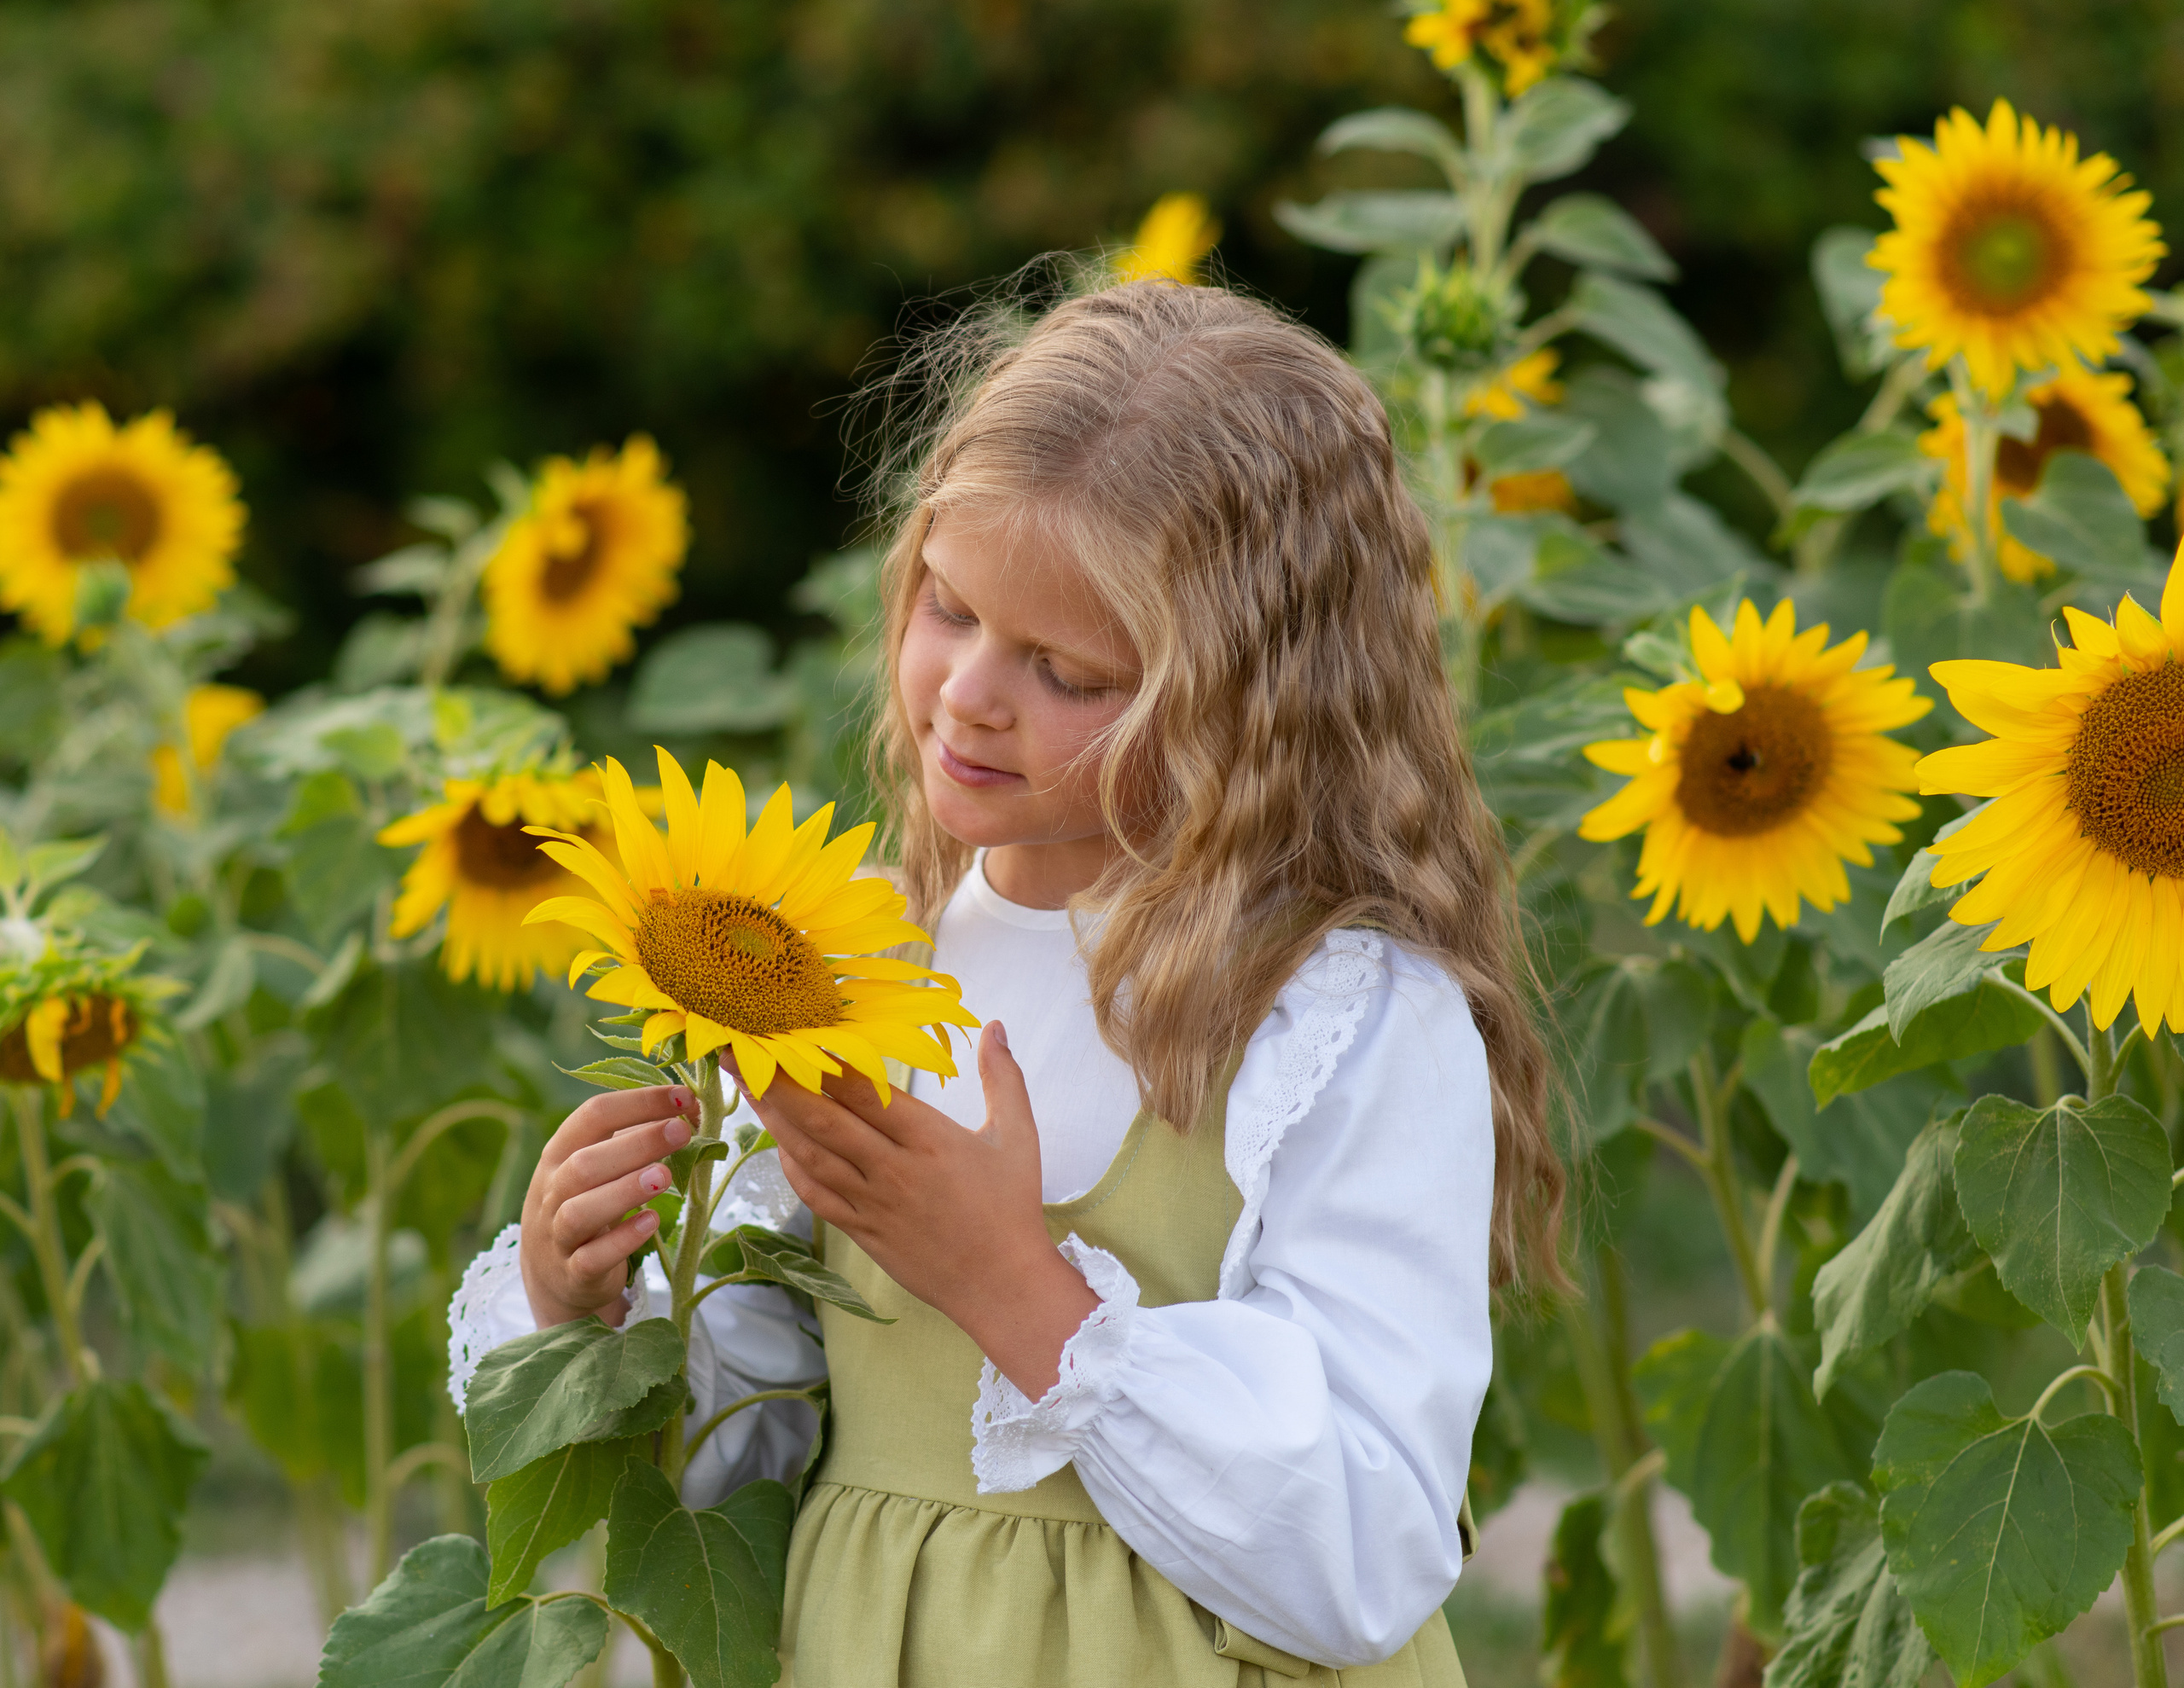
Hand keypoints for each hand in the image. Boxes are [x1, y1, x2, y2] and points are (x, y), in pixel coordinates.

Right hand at [520, 1084, 696, 1328]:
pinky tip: (652, 1222)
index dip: (638, 1102)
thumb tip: (691, 1109)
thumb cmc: (586, 1206)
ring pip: (579, 1212)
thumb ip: (635, 1139)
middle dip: (636, 1144)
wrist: (554, 1279)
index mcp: (559, 1154)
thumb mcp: (598, 1170)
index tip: (683, 1095)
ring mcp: (558, 1236)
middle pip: (585, 1163)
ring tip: (665, 1177)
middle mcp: (551, 1192)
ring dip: (624, 1191)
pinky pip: (591, 1258)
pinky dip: (622, 1240)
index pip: (592, 1116)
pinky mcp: (573, 1274)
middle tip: (681, 1131)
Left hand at [751, 1022, 1098, 1397]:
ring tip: (745, 1086)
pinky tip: (779, 1145)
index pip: (863, 1090)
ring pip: (810, 1155)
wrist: (1001, 1286)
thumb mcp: (1017, 1136)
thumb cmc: (1011, 1208)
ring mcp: (872, 1203)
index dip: (823, 1060)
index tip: (793, 1031)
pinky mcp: (862, 1232)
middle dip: (776, 1082)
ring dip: (773, 1120)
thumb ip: (1003, 1077)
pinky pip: (816, 1195)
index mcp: (928, 1138)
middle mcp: (891, 1168)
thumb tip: (996, 1026)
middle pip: (822, 1118)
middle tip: (739, 1052)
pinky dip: (792, 1167)